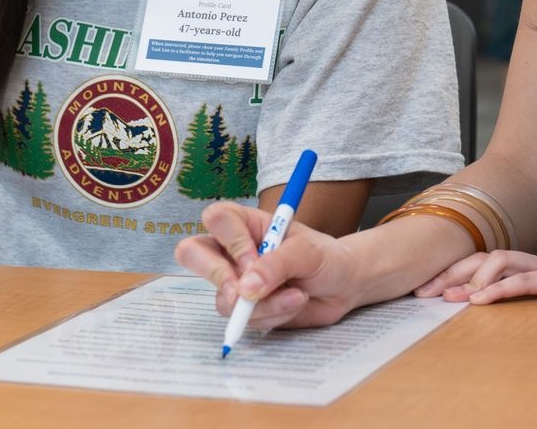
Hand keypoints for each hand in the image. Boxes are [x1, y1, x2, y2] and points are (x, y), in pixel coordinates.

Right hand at [176, 202, 360, 328]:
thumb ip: (276, 264)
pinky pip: (244, 318)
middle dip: (218, 276)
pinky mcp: (245, 308)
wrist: (344, 286)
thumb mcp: (307, 252)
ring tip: (297, 295)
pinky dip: (273, 314)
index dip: (230, 241)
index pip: (216, 219)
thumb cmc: (326, 257)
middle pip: (192, 253)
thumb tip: (246, 289)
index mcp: (246, 222)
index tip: (253, 259)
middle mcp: (233, 250)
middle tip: (243, 293)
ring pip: (223, 297)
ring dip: (264, 303)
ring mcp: (236, 280)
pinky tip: (294, 303)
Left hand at [412, 241, 536, 305]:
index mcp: (524, 266)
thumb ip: (526, 292)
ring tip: (449, 297)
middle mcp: (529, 262)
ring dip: (470, 278)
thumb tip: (493, 304)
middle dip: (450, 273)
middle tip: (423, 291)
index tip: (427, 288)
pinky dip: (500, 289)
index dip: (452, 272)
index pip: (480, 262)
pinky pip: (525, 281)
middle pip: (480, 257)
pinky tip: (482, 299)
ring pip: (498, 262)